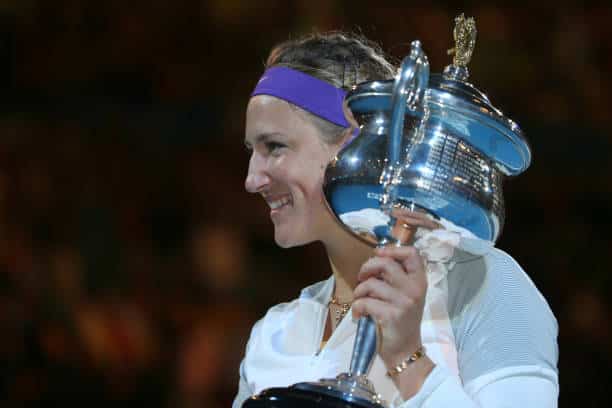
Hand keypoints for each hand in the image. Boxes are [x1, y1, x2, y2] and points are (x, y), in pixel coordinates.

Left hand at [351, 209, 440, 366]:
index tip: (378, 254)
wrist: (405, 350)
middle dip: (367, 267)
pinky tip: (358, 314)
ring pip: (371, 284)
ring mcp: (404, 302)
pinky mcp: (391, 315)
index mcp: (420, 281)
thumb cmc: (402, 321)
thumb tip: (375, 260)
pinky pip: (364, 302)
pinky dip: (356, 307)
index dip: (392, 250)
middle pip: (386, 263)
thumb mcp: (407, 296)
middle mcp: (414, 289)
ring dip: (359, 291)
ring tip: (360, 300)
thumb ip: (396, 278)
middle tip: (361, 277)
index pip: (412, 254)